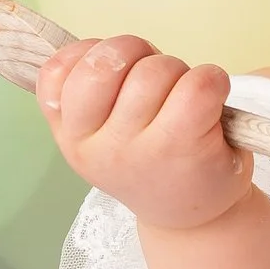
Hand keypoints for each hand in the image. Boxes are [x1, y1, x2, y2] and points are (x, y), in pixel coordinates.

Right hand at [35, 35, 251, 232]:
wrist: (191, 218)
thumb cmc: (149, 160)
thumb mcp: (100, 135)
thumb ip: (87, 94)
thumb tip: (94, 49)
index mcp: (71, 136)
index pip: (57, 72)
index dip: (91, 53)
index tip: (115, 73)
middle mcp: (99, 147)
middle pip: (108, 61)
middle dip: (137, 53)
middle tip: (155, 79)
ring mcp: (140, 150)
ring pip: (154, 70)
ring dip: (178, 70)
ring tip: (183, 98)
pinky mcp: (184, 146)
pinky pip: (198, 85)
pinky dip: (213, 79)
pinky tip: (212, 100)